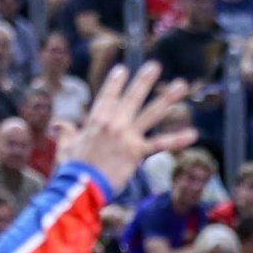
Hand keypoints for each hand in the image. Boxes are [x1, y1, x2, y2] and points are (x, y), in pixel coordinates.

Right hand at [56, 63, 194, 194]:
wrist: (81, 186)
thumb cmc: (72, 169)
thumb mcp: (65, 146)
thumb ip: (67, 132)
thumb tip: (60, 124)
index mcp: (96, 120)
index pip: (108, 95)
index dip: (116, 82)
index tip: (123, 70)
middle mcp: (113, 123)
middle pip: (133, 97)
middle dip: (145, 80)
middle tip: (155, 66)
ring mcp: (127, 136)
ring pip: (152, 113)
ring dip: (168, 98)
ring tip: (182, 85)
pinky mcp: (137, 152)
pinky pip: (160, 144)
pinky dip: (177, 139)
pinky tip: (192, 134)